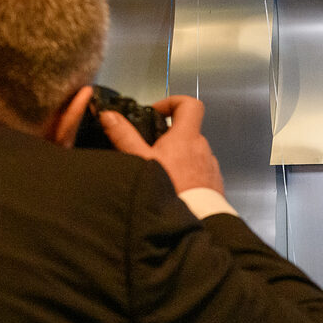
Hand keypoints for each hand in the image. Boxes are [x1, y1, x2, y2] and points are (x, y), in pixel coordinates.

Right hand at [103, 95, 223, 193]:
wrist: (198, 220)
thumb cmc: (171, 189)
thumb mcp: (141, 161)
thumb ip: (124, 137)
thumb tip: (109, 116)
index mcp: (187, 137)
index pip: (190, 104)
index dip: (172, 102)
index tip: (156, 112)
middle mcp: (203, 147)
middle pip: (187, 130)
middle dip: (169, 136)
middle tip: (149, 148)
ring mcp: (210, 165)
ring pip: (193, 152)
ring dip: (178, 157)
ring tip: (160, 171)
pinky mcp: (214, 182)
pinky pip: (200, 170)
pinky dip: (188, 173)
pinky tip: (174, 186)